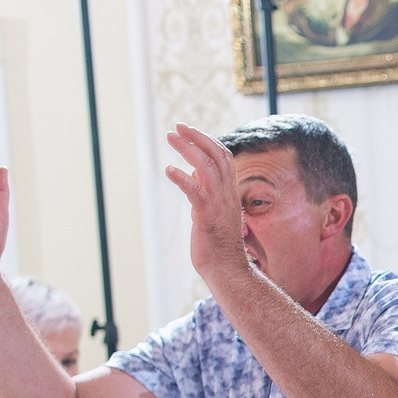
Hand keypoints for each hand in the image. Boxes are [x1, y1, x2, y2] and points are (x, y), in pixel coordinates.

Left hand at [163, 125, 249, 284]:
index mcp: (229, 193)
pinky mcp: (207, 216)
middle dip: (197, 137)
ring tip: (170, 137)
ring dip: (188, 149)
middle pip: (217, 156)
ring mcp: (219, 205)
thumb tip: (193, 172)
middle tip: (177, 126)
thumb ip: (205, 191)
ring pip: (207, 167)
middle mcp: (227, 195)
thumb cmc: (217, 245)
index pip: (224, 158)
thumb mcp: (210, 211)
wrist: (227, 271)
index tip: (188, 131)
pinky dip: (182, 178)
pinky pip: (196, 192)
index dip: (207, 140)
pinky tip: (168, 170)